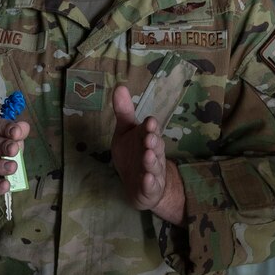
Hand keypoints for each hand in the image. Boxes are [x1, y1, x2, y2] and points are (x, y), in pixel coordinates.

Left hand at [112, 86, 184, 221]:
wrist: (142, 185)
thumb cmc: (133, 153)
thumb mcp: (126, 132)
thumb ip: (124, 111)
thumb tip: (119, 86)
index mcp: (148, 138)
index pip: (150, 131)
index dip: (150, 127)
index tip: (149, 121)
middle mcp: (153, 153)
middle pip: (155, 147)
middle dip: (153, 142)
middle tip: (149, 137)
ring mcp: (153, 172)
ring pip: (154, 165)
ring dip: (151, 161)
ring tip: (148, 155)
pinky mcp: (149, 188)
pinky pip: (150, 186)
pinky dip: (149, 183)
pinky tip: (147, 179)